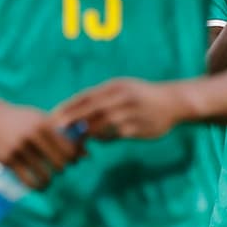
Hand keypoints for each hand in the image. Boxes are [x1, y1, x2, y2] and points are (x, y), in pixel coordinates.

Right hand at [0, 101, 82, 189]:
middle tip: (60, 170)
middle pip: (59, 162)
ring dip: (48, 180)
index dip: (74, 158)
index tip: (72, 161)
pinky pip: (26, 179)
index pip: (69, 148)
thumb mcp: (43, 121)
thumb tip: (88, 155)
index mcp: (45, 124)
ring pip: (43, 173)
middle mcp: (32, 135)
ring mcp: (18, 148)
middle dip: (62, 169)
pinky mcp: (6, 159)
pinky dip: (36, 186)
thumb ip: (65, 135)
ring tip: (48, 180)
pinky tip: (38, 187)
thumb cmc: (23, 120)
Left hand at [57, 79, 186, 141]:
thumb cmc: (141, 96)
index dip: (68, 107)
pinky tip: (103, 138)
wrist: (174, 102)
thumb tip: (74, 113)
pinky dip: (106, 138)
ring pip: (102, 125)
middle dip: (72, 120)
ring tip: (78, 139)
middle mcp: (123, 98)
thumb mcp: (122, 90)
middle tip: (57, 130)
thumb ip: (100, 100)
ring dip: (88, 133)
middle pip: (91, 110)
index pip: (86, 96)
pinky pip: (116, 136)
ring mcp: (132, 113)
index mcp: (116, 86)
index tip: (52, 116)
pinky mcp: (140, 128)